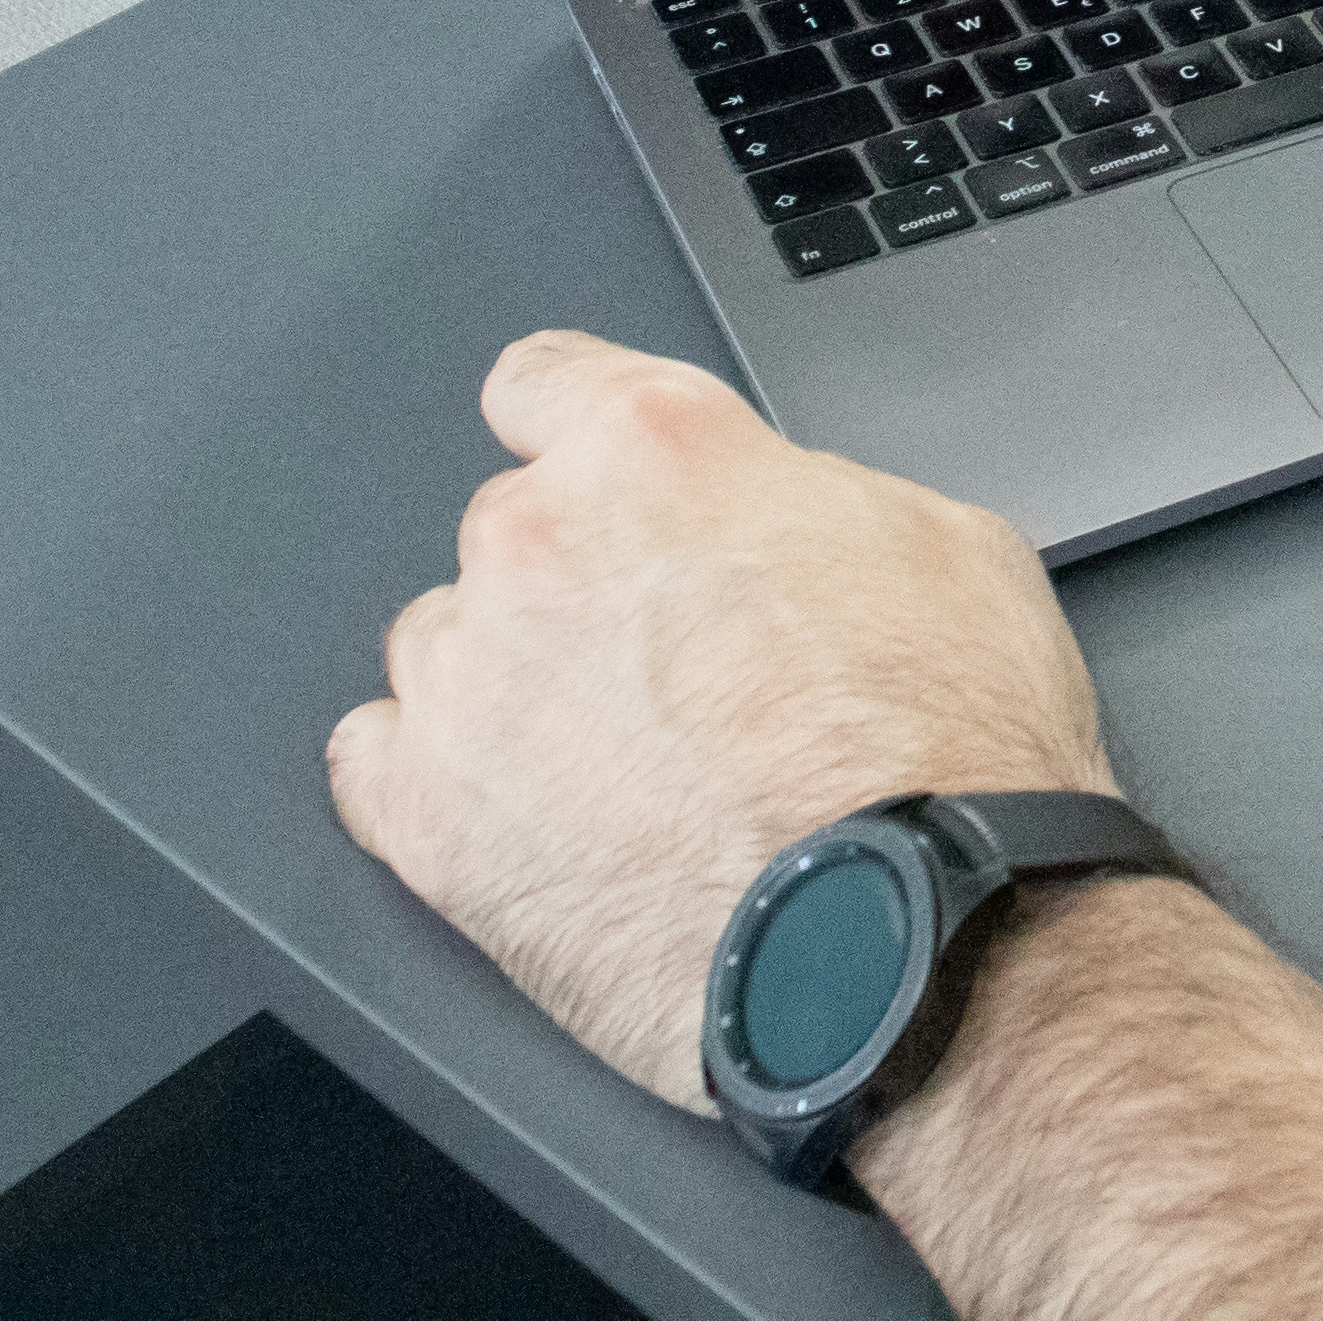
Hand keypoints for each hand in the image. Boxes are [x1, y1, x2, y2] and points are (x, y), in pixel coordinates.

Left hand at [328, 332, 1113, 1109]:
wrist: (909, 938)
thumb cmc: (947, 754)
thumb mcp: (947, 545)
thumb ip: (814, 502)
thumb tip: (781, 523)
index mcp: (658, 451)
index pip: (542, 383)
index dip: (577, 435)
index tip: (594, 484)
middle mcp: (538, 543)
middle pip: (509, 530)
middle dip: (580, 585)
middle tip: (674, 669)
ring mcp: (470, 683)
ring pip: (442, 648)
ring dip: (510, 686)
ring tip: (615, 767)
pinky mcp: (426, 822)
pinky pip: (374, 765)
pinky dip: (436, 786)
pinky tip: (528, 817)